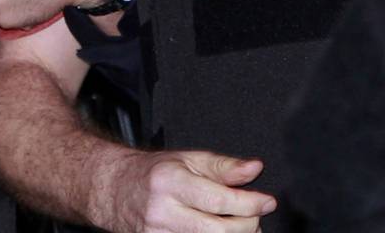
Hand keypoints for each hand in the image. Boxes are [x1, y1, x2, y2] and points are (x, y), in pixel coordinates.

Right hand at [93, 149, 275, 232]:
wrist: (116, 189)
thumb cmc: (154, 173)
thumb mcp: (189, 159)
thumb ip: (224, 166)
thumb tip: (254, 169)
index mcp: (172, 182)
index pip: (219, 199)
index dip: (250, 203)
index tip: (267, 201)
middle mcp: (163, 210)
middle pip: (217, 229)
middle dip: (246, 224)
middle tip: (257, 214)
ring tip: (244, 226)